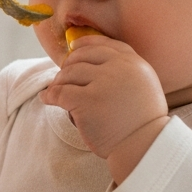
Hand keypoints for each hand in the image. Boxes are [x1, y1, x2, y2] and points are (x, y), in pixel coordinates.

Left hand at [40, 35, 169, 183]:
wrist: (144, 146)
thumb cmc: (143, 122)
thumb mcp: (144, 86)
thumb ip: (126, 72)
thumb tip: (97, 64)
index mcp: (134, 63)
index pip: (105, 44)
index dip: (86, 44)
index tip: (74, 48)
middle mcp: (119, 68)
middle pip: (83, 57)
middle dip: (69, 65)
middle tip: (62, 76)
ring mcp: (103, 83)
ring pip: (69, 73)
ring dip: (59, 82)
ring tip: (56, 90)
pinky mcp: (87, 101)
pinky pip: (60, 92)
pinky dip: (50, 95)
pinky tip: (46, 98)